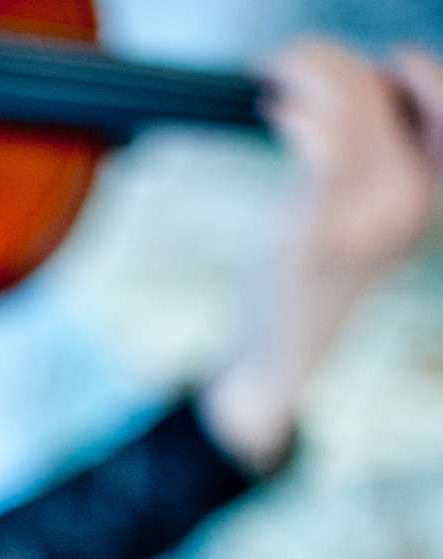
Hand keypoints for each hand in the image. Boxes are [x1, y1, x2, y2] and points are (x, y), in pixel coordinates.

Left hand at [202, 41, 442, 468]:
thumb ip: (377, 154)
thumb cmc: (317, 274)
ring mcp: (366, 218)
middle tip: (286, 66)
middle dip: (327, 61)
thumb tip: (360, 84)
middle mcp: (409, 202)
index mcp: (429, 195)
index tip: (386, 67)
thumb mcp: (367, 211)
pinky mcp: (318, 233)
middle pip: (379, 86)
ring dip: (302, 69)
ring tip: (273, 78)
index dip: (424, 73)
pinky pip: (323, 141)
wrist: (280, 354)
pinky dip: (294, 110)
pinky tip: (275, 113)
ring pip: (348, 97)